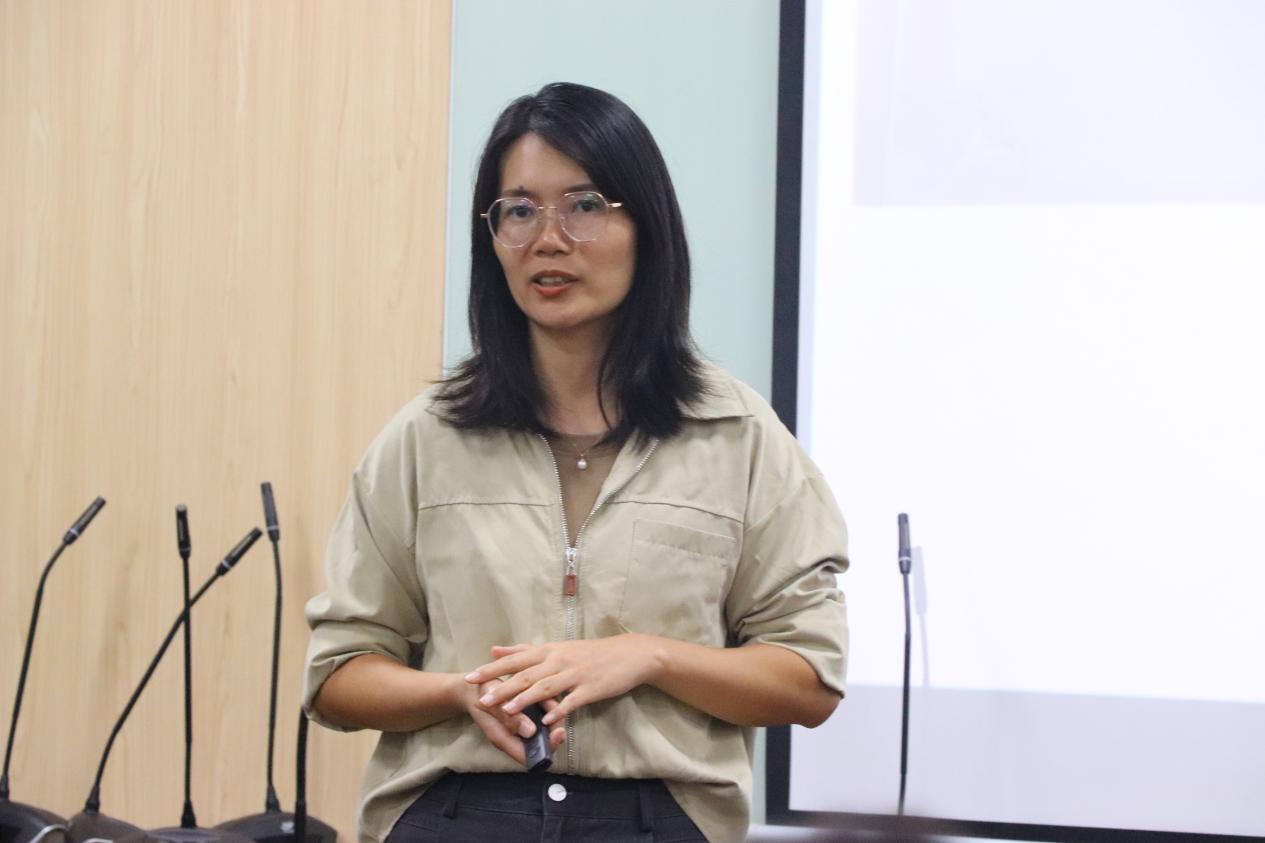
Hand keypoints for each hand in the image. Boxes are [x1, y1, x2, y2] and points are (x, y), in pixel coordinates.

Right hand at [460, 676, 565, 765]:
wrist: (473, 687)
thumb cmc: (480, 696)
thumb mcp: (491, 704)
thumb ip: (509, 719)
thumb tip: (530, 732)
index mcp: (505, 739)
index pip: (531, 756)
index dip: (548, 748)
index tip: (559, 734)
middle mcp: (515, 736)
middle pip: (541, 745)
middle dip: (554, 734)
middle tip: (562, 721)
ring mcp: (521, 727)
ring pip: (544, 730)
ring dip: (553, 719)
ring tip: (556, 705)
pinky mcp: (525, 715)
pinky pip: (542, 715)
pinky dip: (549, 707)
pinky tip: (551, 696)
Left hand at [464, 635, 661, 727]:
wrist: (628, 654)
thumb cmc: (590, 653)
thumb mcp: (556, 647)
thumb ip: (524, 650)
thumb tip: (495, 649)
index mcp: (549, 651)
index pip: (515, 660)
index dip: (492, 669)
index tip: (470, 678)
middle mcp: (559, 660)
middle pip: (525, 674)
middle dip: (501, 687)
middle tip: (481, 698)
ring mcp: (575, 674)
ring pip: (546, 687)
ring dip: (525, 699)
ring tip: (507, 711)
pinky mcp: (590, 688)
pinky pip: (572, 701)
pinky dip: (558, 710)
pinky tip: (546, 722)